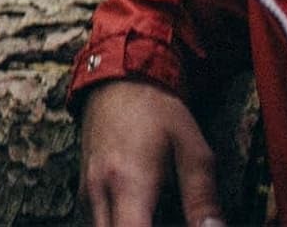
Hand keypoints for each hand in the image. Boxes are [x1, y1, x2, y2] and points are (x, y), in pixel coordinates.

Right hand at [79, 80, 223, 226]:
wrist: (119, 73)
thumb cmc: (158, 109)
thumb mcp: (192, 148)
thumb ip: (203, 198)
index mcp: (128, 182)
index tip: (174, 224)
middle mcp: (99, 189)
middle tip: (165, 218)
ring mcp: (87, 187)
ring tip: (155, 214)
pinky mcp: (84, 183)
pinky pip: (97, 219)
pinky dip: (117, 224)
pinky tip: (141, 214)